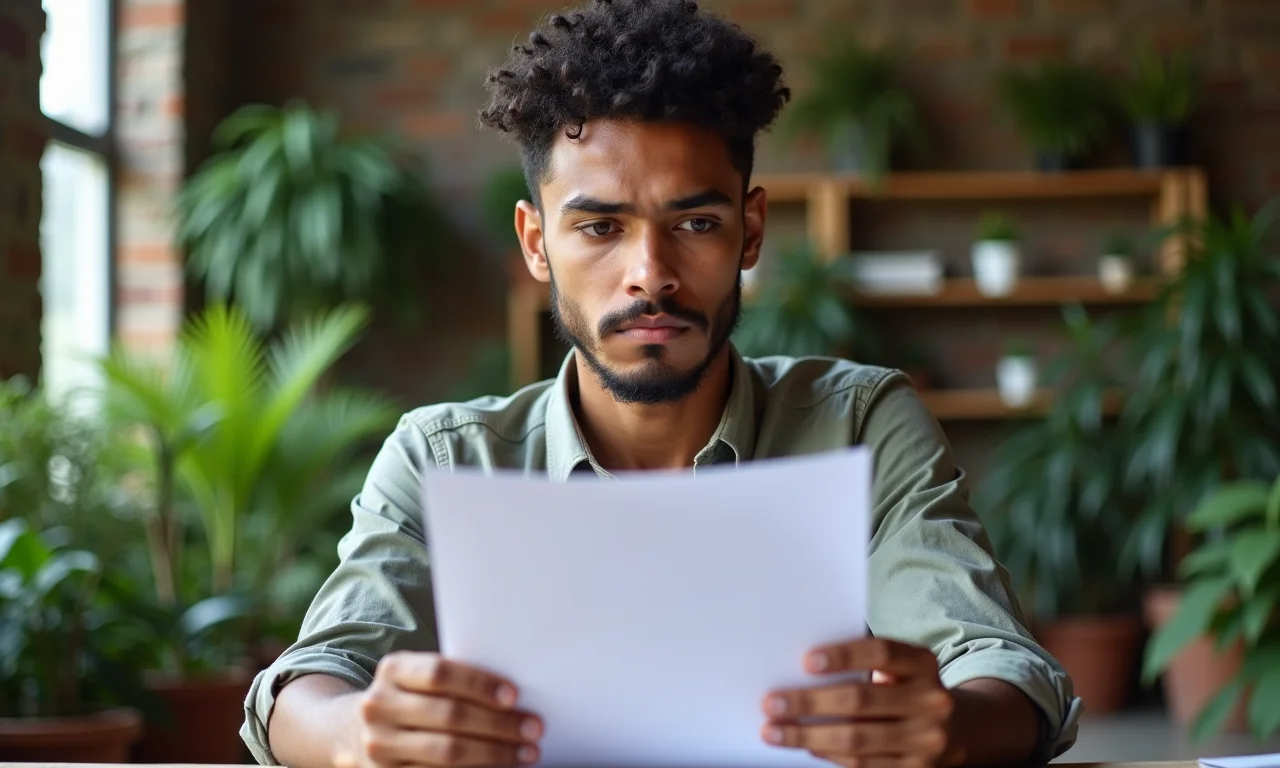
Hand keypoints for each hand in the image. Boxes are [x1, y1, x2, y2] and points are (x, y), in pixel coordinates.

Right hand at [336, 651, 542, 767]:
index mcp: (394, 669)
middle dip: (498, 724)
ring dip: (494, 753)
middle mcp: (379, 706)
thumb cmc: (412, 697)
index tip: (514, 696)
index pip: (440, 673)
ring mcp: (378, 745)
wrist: (361, 729)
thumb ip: (455, 679)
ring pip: (446, 752)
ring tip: (525, 752)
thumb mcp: (420, 677)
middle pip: (449, 715)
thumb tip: (513, 696)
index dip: (479, 684)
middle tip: (533, 728)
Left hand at [760, 638, 960, 767]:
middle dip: (810, 702)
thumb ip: (863, 664)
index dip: (843, 655)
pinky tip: (807, 746)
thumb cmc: (907, 690)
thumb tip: (800, 672)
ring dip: (809, 736)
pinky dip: (829, 755)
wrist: (958, 730)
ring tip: (775, 731)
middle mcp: (931, 701)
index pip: (881, 653)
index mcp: (924, 664)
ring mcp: (927, 740)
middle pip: (861, 700)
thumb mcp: (900, 669)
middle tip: (772, 703)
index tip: (806, 661)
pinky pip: (864, 765)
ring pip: (857, 739)